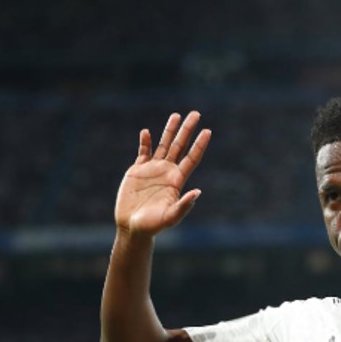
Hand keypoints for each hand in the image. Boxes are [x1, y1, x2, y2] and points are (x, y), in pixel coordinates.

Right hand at [114, 111, 210, 234]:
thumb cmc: (154, 226)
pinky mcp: (137, 170)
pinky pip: (143, 152)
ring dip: (170, 130)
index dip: (199, 145)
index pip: (192, 158)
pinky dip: (144, 142)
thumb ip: (184, 205)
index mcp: (177, 180)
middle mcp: (168, 172)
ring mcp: (153, 169)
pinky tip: (146, 132)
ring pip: (164, 145)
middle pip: (180, 146)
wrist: (133, 227)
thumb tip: (198, 192)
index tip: (207, 131)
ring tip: (176, 115)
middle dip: (187, 130)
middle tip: (196, 113)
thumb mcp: (171, 217)